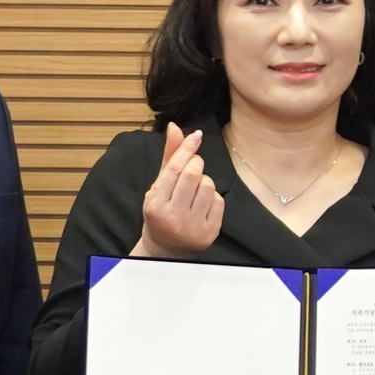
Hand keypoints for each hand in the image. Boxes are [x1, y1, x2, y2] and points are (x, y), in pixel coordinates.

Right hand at [136, 123, 225, 260]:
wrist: (167, 248)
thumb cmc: (162, 211)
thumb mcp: (159, 186)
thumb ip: (169, 157)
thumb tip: (175, 126)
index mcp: (155, 204)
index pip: (174, 169)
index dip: (187, 149)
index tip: (197, 136)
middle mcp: (173, 217)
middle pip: (193, 174)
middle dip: (196, 164)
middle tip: (193, 167)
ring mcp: (192, 227)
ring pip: (208, 186)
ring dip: (205, 181)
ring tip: (195, 191)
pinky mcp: (209, 233)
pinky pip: (218, 201)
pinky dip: (212, 197)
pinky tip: (202, 205)